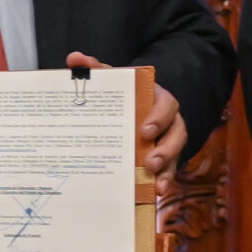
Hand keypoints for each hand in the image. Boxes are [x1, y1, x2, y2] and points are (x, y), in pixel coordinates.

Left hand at [64, 52, 185, 176]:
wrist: (130, 106)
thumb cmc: (122, 94)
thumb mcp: (112, 79)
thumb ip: (95, 69)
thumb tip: (75, 58)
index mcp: (158, 100)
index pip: (167, 106)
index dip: (159, 118)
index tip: (145, 131)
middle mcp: (169, 122)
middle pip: (176, 135)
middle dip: (165, 150)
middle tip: (150, 161)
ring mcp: (168, 142)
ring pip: (175, 156)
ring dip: (166, 170)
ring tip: (155, 183)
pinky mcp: (163, 159)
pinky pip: (168, 171)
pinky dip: (162, 181)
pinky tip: (154, 192)